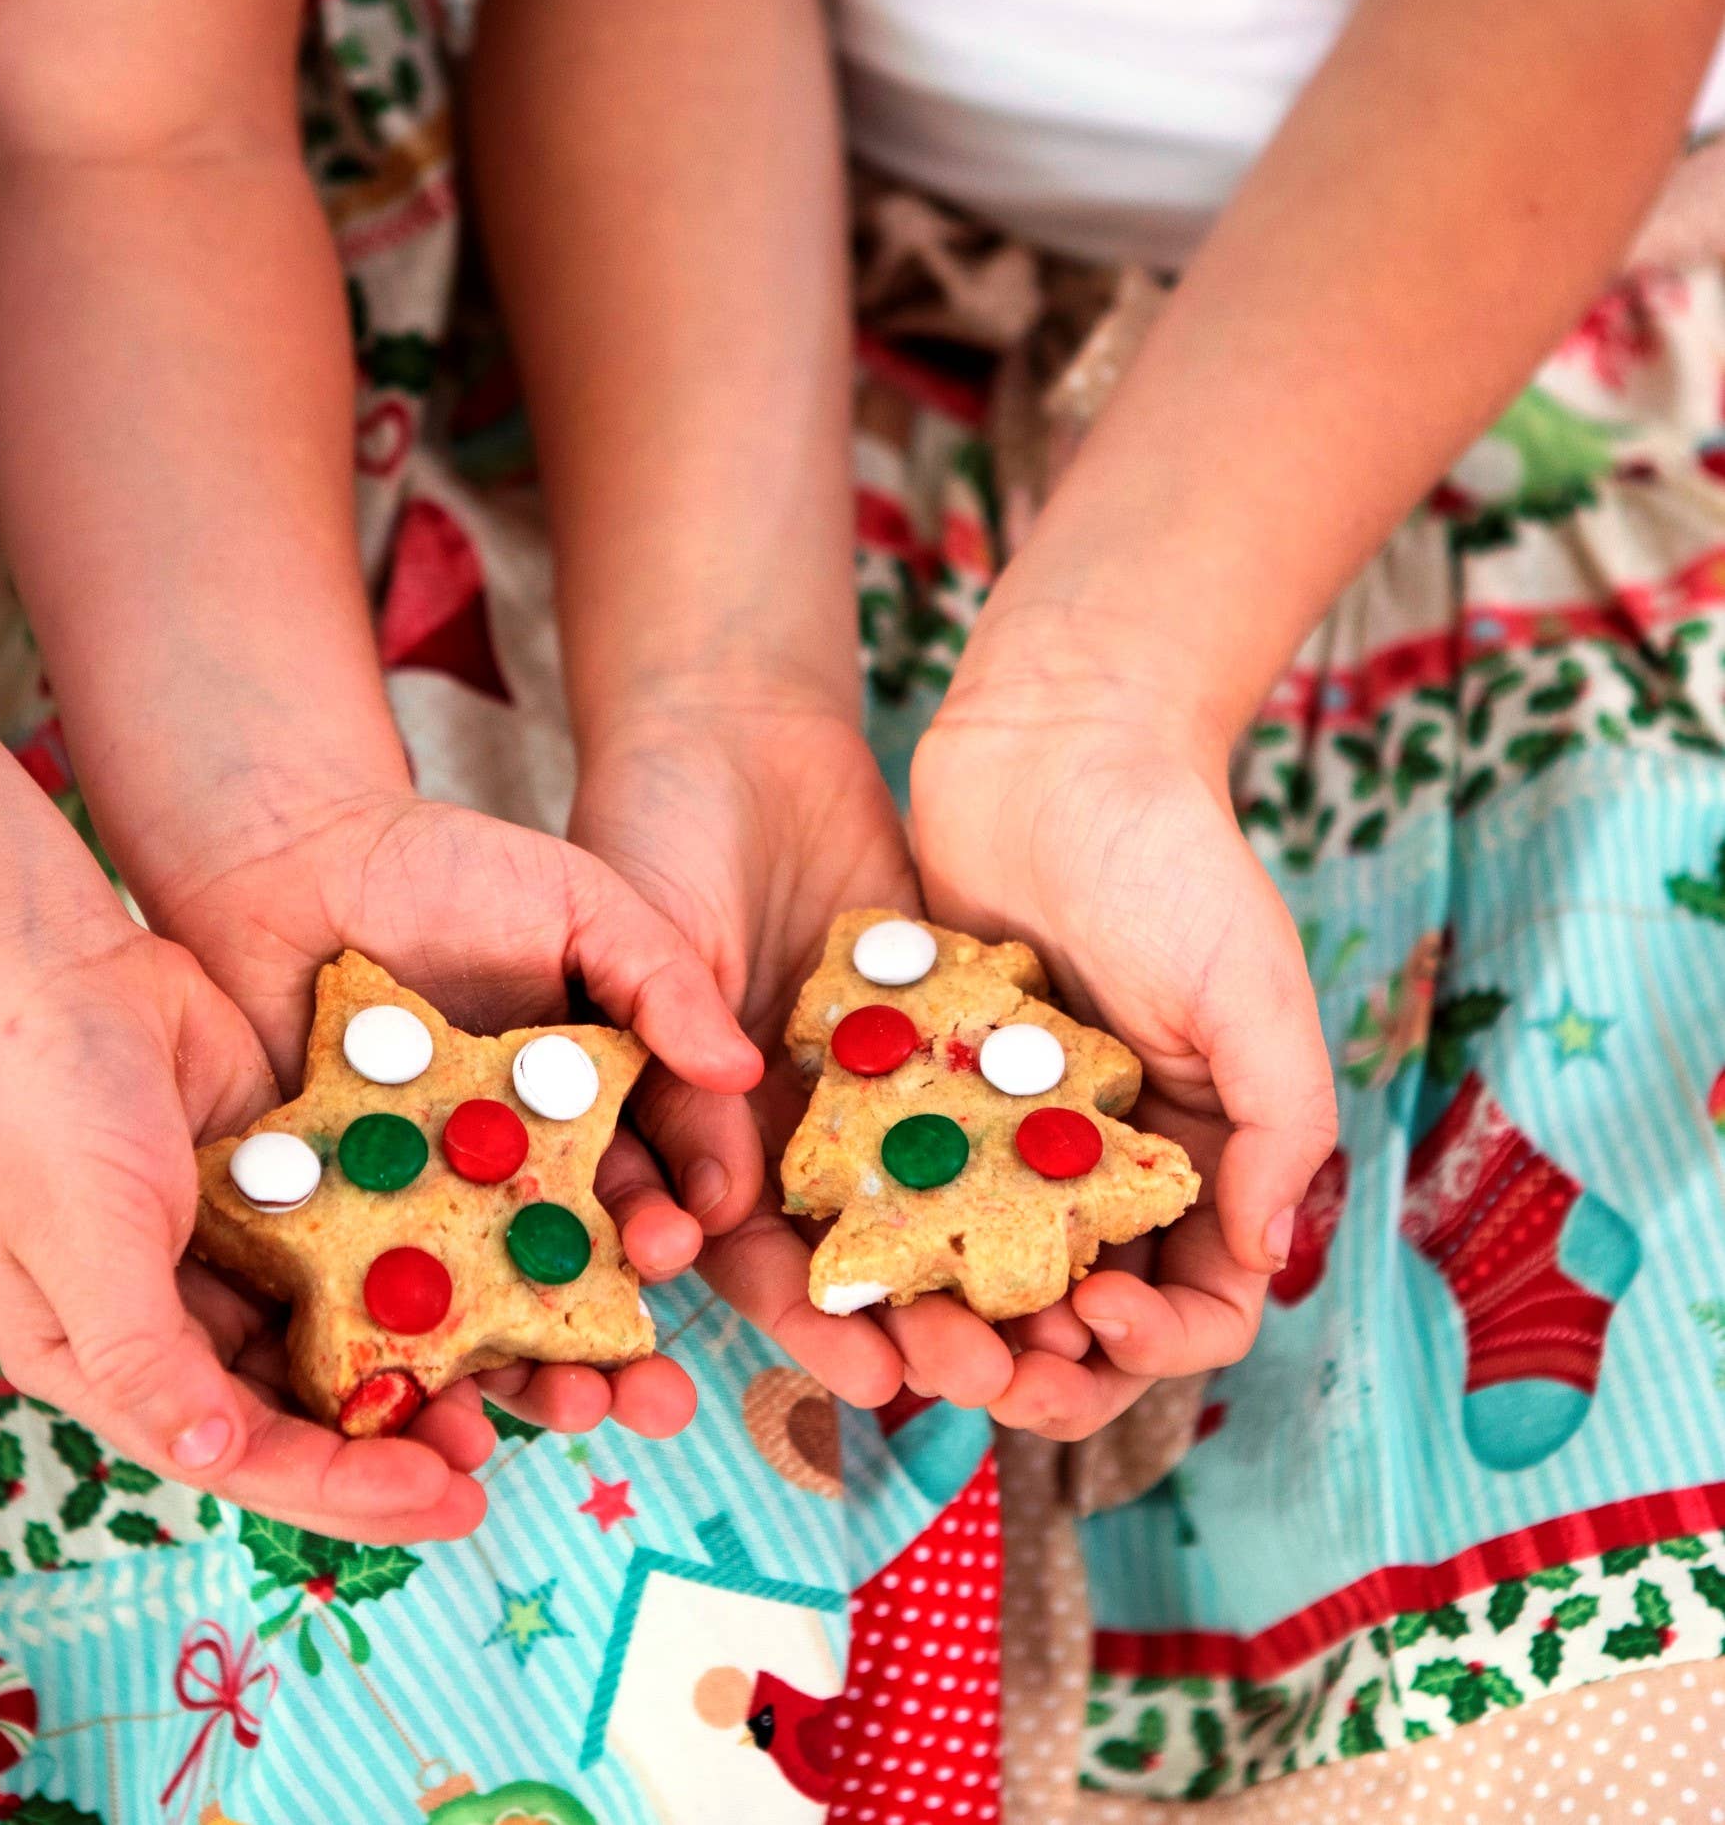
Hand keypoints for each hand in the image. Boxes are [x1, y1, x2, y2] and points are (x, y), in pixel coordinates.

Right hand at [0, 921, 494, 1544]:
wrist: (56, 959)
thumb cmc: (35, 1104)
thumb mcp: (79, 1236)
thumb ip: (144, 1349)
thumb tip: (214, 1450)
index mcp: (111, 1359)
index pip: (238, 1452)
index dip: (339, 1488)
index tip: (440, 1502)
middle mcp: (180, 1318)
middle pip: (301, 1407)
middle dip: (392, 1441)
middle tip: (490, 1466)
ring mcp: (240, 1247)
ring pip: (343, 1328)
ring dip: (419, 1360)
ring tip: (508, 1387)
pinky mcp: (288, 1179)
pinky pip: (362, 1237)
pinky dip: (417, 1260)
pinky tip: (492, 1276)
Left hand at [143, 784, 763, 1440]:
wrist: (287, 861)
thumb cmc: (443, 869)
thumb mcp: (578, 900)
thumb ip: (664, 975)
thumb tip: (746, 1070)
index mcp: (598, 1094)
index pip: (669, 1163)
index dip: (696, 1203)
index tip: (703, 1230)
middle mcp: (528, 1162)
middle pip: (598, 1264)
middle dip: (635, 1332)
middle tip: (663, 1390)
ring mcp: (441, 1201)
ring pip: (505, 1309)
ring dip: (548, 1375)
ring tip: (576, 1416)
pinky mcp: (351, 1227)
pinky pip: (392, 1313)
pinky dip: (421, 1368)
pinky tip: (444, 1405)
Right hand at [573, 687, 1111, 1415]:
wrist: (734, 728)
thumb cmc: (653, 835)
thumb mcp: (652, 952)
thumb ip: (675, 1069)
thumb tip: (718, 1210)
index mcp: (696, 1131)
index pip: (747, 1258)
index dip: (806, 1327)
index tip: (873, 1381)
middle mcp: (783, 1127)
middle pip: (851, 1255)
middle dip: (911, 1324)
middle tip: (980, 1375)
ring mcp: (866, 1080)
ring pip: (930, 1199)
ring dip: (981, 1268)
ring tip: (1053, 1328)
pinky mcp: (932, 1024)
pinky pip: (980, 1103)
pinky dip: (1028, 1159)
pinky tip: (1087, 1210)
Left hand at [908, 654, 1338, 1439]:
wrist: (1054, 746)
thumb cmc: (1173, 862)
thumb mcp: (1256, 993)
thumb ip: (1277, 1129)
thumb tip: (1268, 1264)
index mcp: (1199, 1156)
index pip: (1197, 1305)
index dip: (1159, 1346)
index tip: (1102, 1322)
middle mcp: (1102, 1164)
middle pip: (1078, 1317)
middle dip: (1039, 1369)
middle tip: (981, 1372)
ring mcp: (1007, 1134)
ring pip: (977, 1274)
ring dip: (949, 1324)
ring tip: (905, 1331)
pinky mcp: (922, 1090)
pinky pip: (900, 1188)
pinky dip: (880, 1235)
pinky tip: (843, 1255)